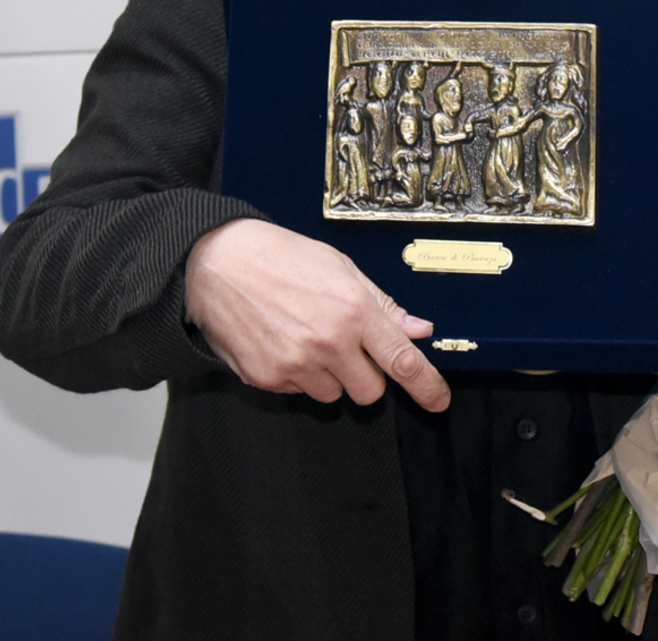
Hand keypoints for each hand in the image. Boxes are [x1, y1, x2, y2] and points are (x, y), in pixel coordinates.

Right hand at [184, 218, 449, 411]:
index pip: (402, 361)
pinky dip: (297, 374)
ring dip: (329, 376)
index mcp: (353, 309)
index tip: (439, 400)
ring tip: (307, 336)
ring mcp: (295, 364)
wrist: (218, 260)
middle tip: (348, 347)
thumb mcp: (341, 267)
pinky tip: (283, 341)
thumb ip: (382, 304)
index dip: (427, 386)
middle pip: (370, 391)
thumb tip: (418, 330)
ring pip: (333, 395)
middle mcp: (328, 342)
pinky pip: (298, 392)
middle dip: (367, 376)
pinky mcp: (266, 378)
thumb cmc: (281, 256)